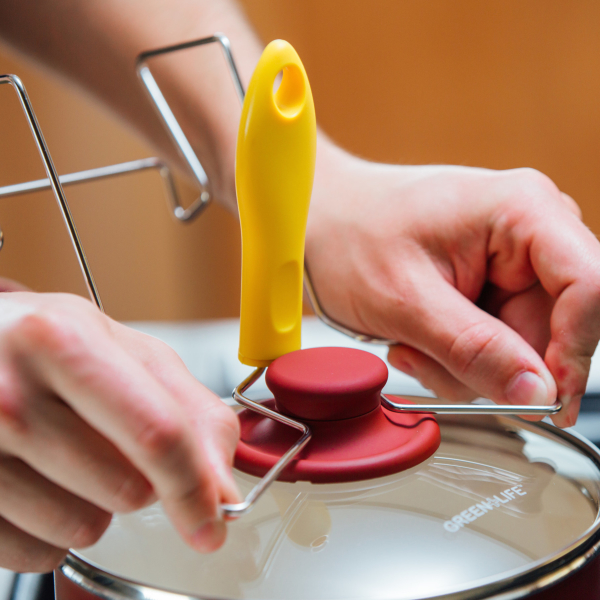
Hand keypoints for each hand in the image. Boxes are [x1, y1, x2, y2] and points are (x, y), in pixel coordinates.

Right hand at [0, 292, 239, 571]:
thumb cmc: (44, 346)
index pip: (156, 433)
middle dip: (137, 476)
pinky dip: (49, 526)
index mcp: (62, 341)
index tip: (212, 520)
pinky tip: (33, 478)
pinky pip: (38, 553)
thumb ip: (187, 407)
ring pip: (82, 527)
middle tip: (102, 433)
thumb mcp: (121, 348)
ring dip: (91, 502)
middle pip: (126, 490)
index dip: (194, 486)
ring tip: (60, 449)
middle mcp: (9, 395)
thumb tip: (220, 486)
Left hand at [307, 147, 599, 427]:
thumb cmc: (350, 237)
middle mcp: (529, 230)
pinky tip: (418, 338)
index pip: (592, 286)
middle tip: (433, 358)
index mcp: (521, 210)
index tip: (541, 397)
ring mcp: (512, 259)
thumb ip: (475, 349)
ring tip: (412, 340)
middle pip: (557, 326)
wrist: (324, 223)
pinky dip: (458, 356)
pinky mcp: (494, 284)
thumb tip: (538, 394)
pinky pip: (498, 343)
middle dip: (494, 362)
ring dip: (466, 362)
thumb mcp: (406, 300)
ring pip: (524, 346)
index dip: (574, 351)